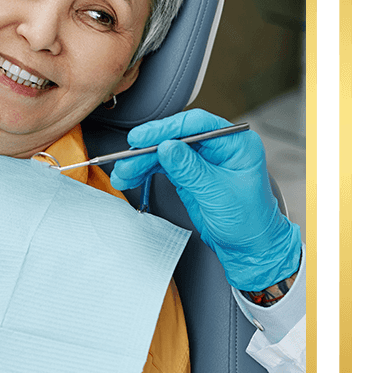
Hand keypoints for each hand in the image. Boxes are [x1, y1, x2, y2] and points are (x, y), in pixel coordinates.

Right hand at [109, 109, 300, 291]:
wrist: (247, 248)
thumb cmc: (248, 222)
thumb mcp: (218, 193)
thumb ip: (190, 169)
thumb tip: (167, 147)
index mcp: (235, 142)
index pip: (196, 124)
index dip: (166, 129)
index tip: (142, 138)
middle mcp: (218, 146)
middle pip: (175, 137)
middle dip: (147, 150)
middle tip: (126, 160)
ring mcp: (201, 159)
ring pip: (164, 151)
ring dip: (141, 162)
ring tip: (123, 174)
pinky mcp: (188, 172)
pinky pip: (162, 165)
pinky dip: (145, 171)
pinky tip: (131, 177)